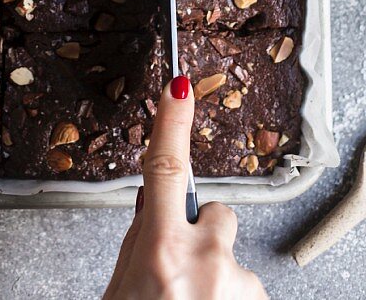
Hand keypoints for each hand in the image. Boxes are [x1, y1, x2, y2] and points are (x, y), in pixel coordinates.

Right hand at [103, 75, 266, 299]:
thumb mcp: (120, 288)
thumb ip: (140, 243)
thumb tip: (153, 209)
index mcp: (161, 251)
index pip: (165, 168)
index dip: (172, 123)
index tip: (179, 88)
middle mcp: (203, 262)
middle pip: (214, 215)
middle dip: (200, 234)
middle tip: (177, 274)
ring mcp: (236, 285)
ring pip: (229, 257)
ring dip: (215, 276)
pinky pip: (245, 287)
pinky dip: (228, 298)